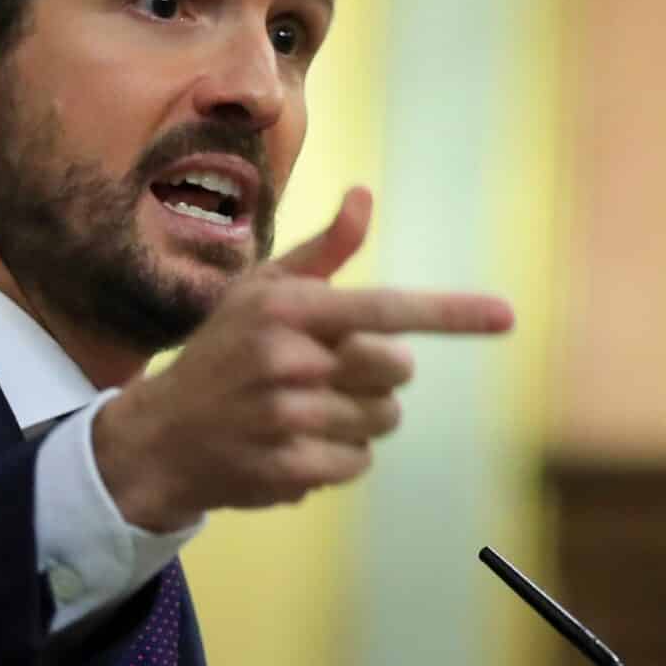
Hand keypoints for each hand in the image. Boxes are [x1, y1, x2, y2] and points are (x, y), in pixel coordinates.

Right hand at [94, 187, 512, 531]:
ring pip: (381, 421)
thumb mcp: (262, 292)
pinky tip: (296, 445)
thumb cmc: (224, 352)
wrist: (160, 436)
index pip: (385, 307)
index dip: (450, 313)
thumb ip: (323, 252)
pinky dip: (339, 458)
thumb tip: (364, 196)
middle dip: (381, 375)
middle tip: (335, 374)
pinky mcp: (288, 469)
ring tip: (308, 411)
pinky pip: (357, 463)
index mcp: (287, 308)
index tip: (506, 315)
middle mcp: (288, 359)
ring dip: (359, 419)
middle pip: (397, 370)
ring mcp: (287, 417)